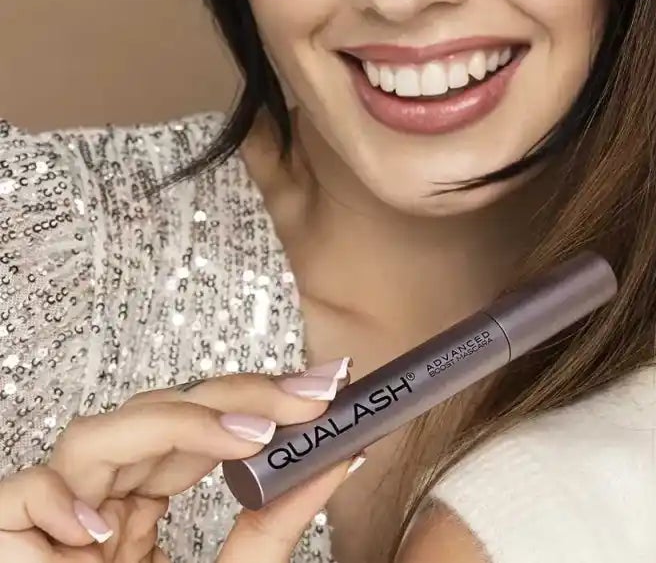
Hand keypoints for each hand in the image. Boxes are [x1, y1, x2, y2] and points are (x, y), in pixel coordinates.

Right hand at [0, 363, 358, 561]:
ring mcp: (53, 528)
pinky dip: (55, 499)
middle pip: (151, 416)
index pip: (193, 430)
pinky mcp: (7, 546)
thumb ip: (275, 524)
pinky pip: (17, 496)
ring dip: (171, 424)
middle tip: (309, 396)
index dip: (255, 399)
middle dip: (234, 396)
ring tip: (246, 440)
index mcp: (140, 512)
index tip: (327, 389)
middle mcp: (97, 509)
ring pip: (89, 439)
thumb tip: (343, 457)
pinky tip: (104, 530)